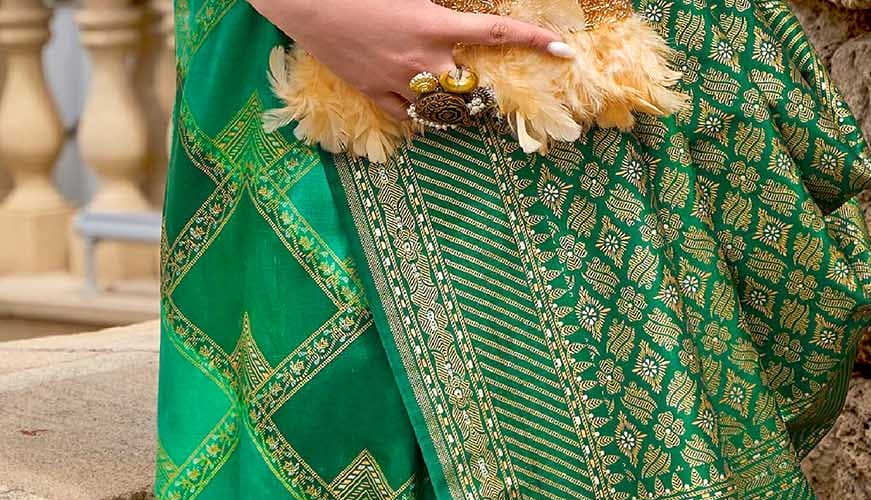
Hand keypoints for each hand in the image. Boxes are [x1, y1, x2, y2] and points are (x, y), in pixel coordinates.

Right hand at [248, 0, 571, 120]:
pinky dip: (421, 114)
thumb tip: (457, 19)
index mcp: (434, 23)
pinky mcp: (376, 95)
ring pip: (443, 109)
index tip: (564, 52)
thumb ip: (442, 6)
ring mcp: (399, 82)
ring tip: (452, 97)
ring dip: (454, 105)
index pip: (497, 33)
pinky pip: (411, 117)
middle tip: (484, 88)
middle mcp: (422, 60)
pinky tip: (419, 102)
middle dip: (482, 91)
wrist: (306, 2)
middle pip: (472, 88)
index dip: (533, 40)